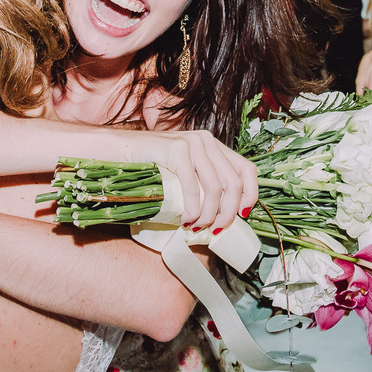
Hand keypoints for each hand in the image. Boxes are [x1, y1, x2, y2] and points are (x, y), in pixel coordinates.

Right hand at [117, 130, 258, 232]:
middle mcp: (207, 141)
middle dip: (227, 213)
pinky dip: (193, 208)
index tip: (242, 215)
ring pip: (215, 188)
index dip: (251, 194)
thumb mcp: (184, 170)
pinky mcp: (177, 150)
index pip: (247, 169)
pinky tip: (186, 218)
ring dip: (208, 214)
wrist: (120, 151)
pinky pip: (193, 186)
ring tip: (196, 226)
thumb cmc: (150, 165)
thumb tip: (221, 215)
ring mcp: (193, 144)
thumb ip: (202, 182)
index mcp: (213, 145)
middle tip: (215, 229)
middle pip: (234, 183)